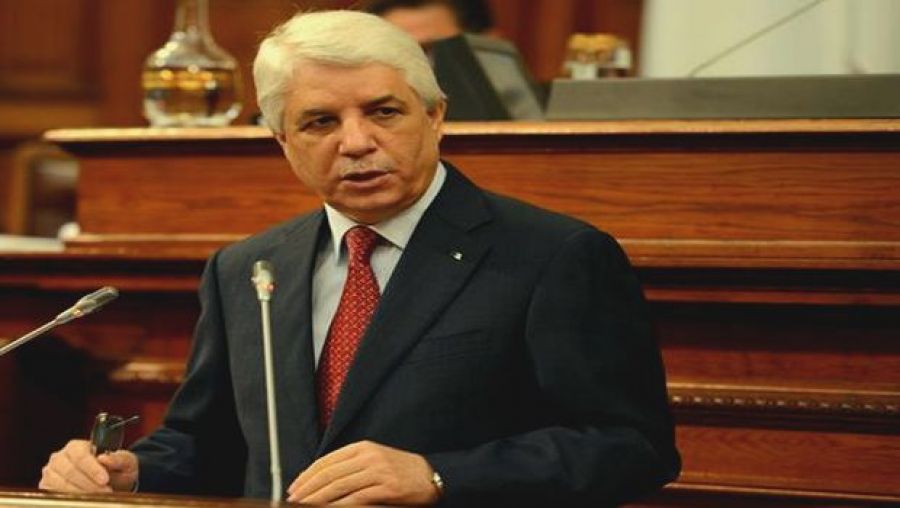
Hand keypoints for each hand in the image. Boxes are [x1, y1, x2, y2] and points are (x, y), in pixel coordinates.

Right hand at [39, 439, 138, 493]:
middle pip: (70, 471)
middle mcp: (59, 458)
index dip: (92, 469)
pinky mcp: (47, 488)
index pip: (80, 455)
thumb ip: (119, 458)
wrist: (110, 483)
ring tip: (99, 496)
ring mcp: (51, 474)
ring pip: (61, 485)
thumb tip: (105, 458)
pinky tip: (85, 500)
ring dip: (81, 493)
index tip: (105, 479)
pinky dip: (71, 498)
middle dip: (89, 484)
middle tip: (106, 492)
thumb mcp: (126, 462)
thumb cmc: (117, 470)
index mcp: (76, 447)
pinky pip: (55, 495)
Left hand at [287, 440, 439, 504]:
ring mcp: (378, 471)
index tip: (295, 487)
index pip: (327, 460)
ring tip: (305, 506)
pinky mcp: (386, 487)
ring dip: (318, 498)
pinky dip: (339, 505)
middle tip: (293, 500)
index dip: (307, 475)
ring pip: (339, 485)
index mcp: (362, 447)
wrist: (431, 475)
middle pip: (330, 473)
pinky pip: (356, 498)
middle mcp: (368, 456)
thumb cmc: (401, 470)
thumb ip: (351, 466)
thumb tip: (322, 480)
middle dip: (308, 488)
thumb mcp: (375, 459)